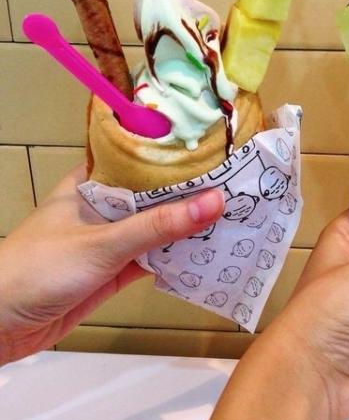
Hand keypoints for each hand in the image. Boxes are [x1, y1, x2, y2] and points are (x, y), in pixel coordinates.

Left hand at [0, 164, 222, 365]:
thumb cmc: (40, 268)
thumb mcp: (104, 242)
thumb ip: (159, 225)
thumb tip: (215, 201)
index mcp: (92, 182)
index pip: (141, 158)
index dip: (177, 154)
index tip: (217, 150)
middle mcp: (104, 206)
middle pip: (155, 195)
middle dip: (191, 193)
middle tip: (237, 184)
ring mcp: (110, 239)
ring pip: (157, 227)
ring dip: (187, 227)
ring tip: (233, 214)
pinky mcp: (114, 269)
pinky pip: (153, 257)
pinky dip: (176, 256)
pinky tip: (207, 251)